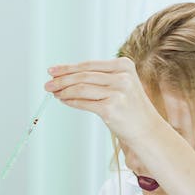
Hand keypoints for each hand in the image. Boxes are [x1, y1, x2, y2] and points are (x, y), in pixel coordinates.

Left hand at [45, 57, 164, 147]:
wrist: (146, 129)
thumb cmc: (130, 108)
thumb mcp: (120, 86)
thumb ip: (99, 78)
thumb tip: (67, 77)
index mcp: (124, 65)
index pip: (89, 65)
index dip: (68, 68)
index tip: (52, 70)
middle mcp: (122, 76)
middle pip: (83, 75)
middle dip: (61, 80)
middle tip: (47, 84)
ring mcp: (117, 92)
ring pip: (81, 88)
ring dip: (63, 91)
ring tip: (53, 93)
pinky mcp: (111, 108)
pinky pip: (84, 103)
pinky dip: (70, 101)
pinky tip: (63, 100)